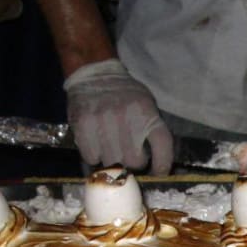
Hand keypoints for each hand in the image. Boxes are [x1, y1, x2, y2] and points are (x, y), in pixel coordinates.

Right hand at [63, 59, 173, 173]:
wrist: (93, 73)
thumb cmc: (123, 94)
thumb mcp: (145, 104)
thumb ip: (151, 129)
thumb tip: (157, 163)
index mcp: (147, 112)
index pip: (162, 146)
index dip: (162, 165)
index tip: (158, 173)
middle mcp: (128, 118)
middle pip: (135, 162)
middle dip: (133, 163)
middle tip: (128, 157)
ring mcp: (104, 122)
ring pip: (112, 163)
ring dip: (112, 161)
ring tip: (110, 149)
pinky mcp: (84, 126)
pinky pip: (91, 157)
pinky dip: (94, 156)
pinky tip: (96, 145)